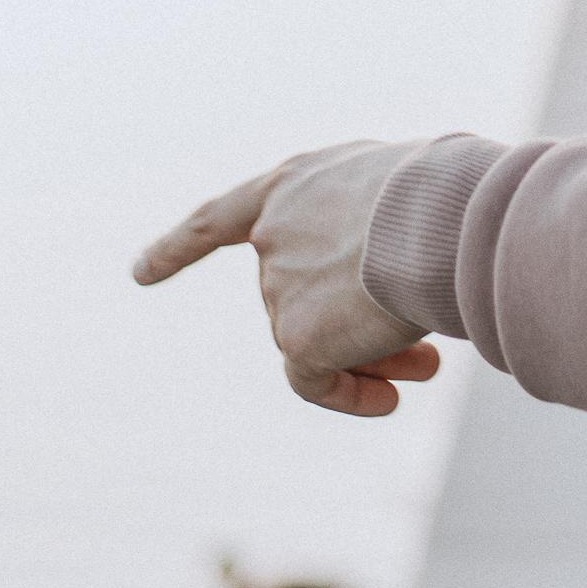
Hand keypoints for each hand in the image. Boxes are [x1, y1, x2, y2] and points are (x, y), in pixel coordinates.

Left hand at [134, 141, 445, 415]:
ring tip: (428, 364)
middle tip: (421, 355)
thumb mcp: (405, 190)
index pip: (222, 219)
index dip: (180, 247)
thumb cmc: (447, 192)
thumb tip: (391, 292)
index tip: (139, 274)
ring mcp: (279, 286)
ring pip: (317, 340)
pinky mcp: (297, 335)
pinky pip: (314, 381)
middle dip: (355, 325)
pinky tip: (390, 401)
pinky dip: (349, 395)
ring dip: (371, 356)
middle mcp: (274, 234)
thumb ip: (377, 228)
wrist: (440, 216)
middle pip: (302, 298)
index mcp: (294, 186)